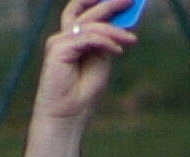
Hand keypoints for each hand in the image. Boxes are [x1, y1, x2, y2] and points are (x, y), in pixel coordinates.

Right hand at [36, 0, 135, 122]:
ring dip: (114, 31)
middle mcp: (64, 37)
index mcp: (73, 39)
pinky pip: (86, 38)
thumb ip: (105, 44)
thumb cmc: (83, 92)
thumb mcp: (100, 62)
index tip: (123, 0)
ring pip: (90, 26)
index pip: (84, 12)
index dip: (100, 3)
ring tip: (132, 39)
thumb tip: (120, 30)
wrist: (68, 113)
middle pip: (87, 13)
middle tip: (130, 0)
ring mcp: (59, 41)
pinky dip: (105, 42)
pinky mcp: (58, 48)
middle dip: (109, 4)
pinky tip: (119, 51)